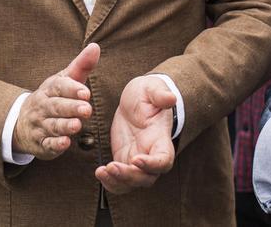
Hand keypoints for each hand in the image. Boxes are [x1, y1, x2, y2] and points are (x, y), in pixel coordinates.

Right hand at [12, 43, 98, 159]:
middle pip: (56, 106)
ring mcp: (40, 125)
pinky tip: (65, 143)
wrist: (22, 122)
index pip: (59, 86)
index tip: (85, 92)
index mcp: (49, 89)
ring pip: (53, 125)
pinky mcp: (41, 143)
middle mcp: (43, 106)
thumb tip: (95, 47)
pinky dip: (55, 144)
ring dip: (65, 125)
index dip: (72, 89)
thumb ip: (81, 65)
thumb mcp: (64, 80)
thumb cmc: (52, 97)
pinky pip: (47, 144)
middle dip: (71, 108)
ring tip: (77, 125)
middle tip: (87, 109)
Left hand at [95, 75, 176, 193]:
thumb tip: (171, 97)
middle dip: (130, 176)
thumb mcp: (152, 88)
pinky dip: (110, 182)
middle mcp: (151, 154)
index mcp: (160, 138)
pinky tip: (99, 172)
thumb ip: (160, 94)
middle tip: (112, 167)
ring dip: (118, 182)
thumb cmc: (147, 93)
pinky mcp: (124, 159)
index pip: (164, 160)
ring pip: (132, 183)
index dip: (152, 164)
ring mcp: (137, 159)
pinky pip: (119, 179)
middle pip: (147, 177)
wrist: (136, 100)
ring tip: (102, 172)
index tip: (135, 159)